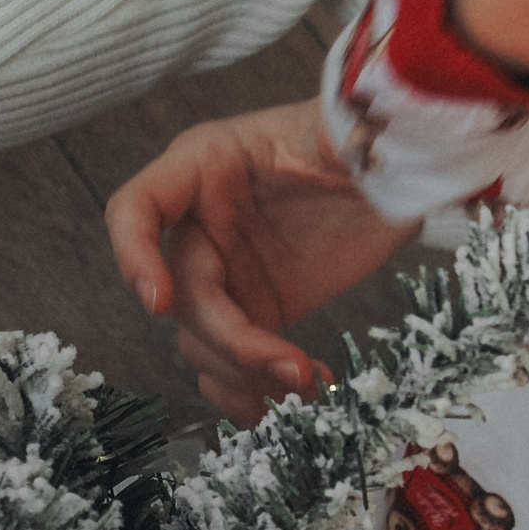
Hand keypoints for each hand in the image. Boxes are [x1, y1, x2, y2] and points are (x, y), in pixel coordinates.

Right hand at [105, 97, 420, 420]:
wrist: (394, 170)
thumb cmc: (362, 135)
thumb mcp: (351, 129)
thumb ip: (341, 135)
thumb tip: (354, 136)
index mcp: (205, 166)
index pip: (137, 208)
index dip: (134, 255)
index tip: (158, 302)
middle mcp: (202, 224)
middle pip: (183, 296)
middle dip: (233, 341)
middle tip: (295, 369)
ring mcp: (227, 272)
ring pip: (201, 339)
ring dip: (245, 375)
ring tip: (309, 386)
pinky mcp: (260, 306)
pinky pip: (231, 358)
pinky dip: (253, 390)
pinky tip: (299, 400)